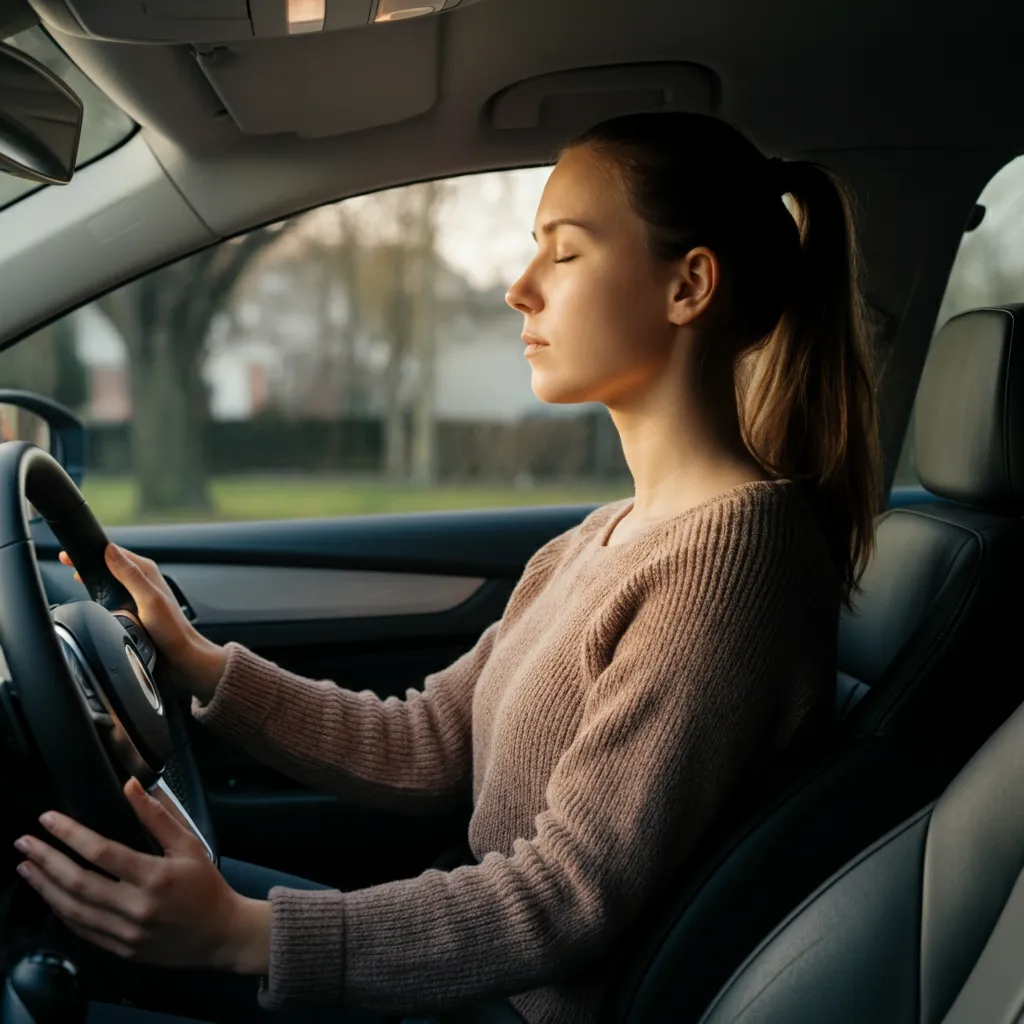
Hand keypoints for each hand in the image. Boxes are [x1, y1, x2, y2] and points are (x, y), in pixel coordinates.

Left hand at [13, 777, 269, 973]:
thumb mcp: (188, 844)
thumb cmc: (206, 886)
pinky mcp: (121, 949)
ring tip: (26, 868)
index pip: (101, 852)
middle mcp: (137, 907)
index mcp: (155, 877)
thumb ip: (157, 815)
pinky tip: (50, 895)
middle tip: (24, 843)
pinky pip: (81, 930)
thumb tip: (131, 786)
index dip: (70, 833)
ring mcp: (126, 932)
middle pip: (78, 882)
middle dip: (45, 860)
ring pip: (72, 909)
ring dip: (44, 887)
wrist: (220, 934)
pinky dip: (61, 911)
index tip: (48, 819)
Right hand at [59, 544, 226, 702]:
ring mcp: (139, 594)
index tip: (72, 553)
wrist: (181, 655)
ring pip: (111, 580)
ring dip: (96, 578)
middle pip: (111, 565)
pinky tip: (93, 598)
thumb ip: (130, 574)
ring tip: (76, 577)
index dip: (94, 551)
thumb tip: (110, 550)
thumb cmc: (171, 629)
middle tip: (68, 563)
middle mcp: (143, 580)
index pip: (115, 552)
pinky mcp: (136, 608)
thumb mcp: (148, 599)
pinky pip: (114, 595)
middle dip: (91, 563)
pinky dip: (102, 593)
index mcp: (146, 571)